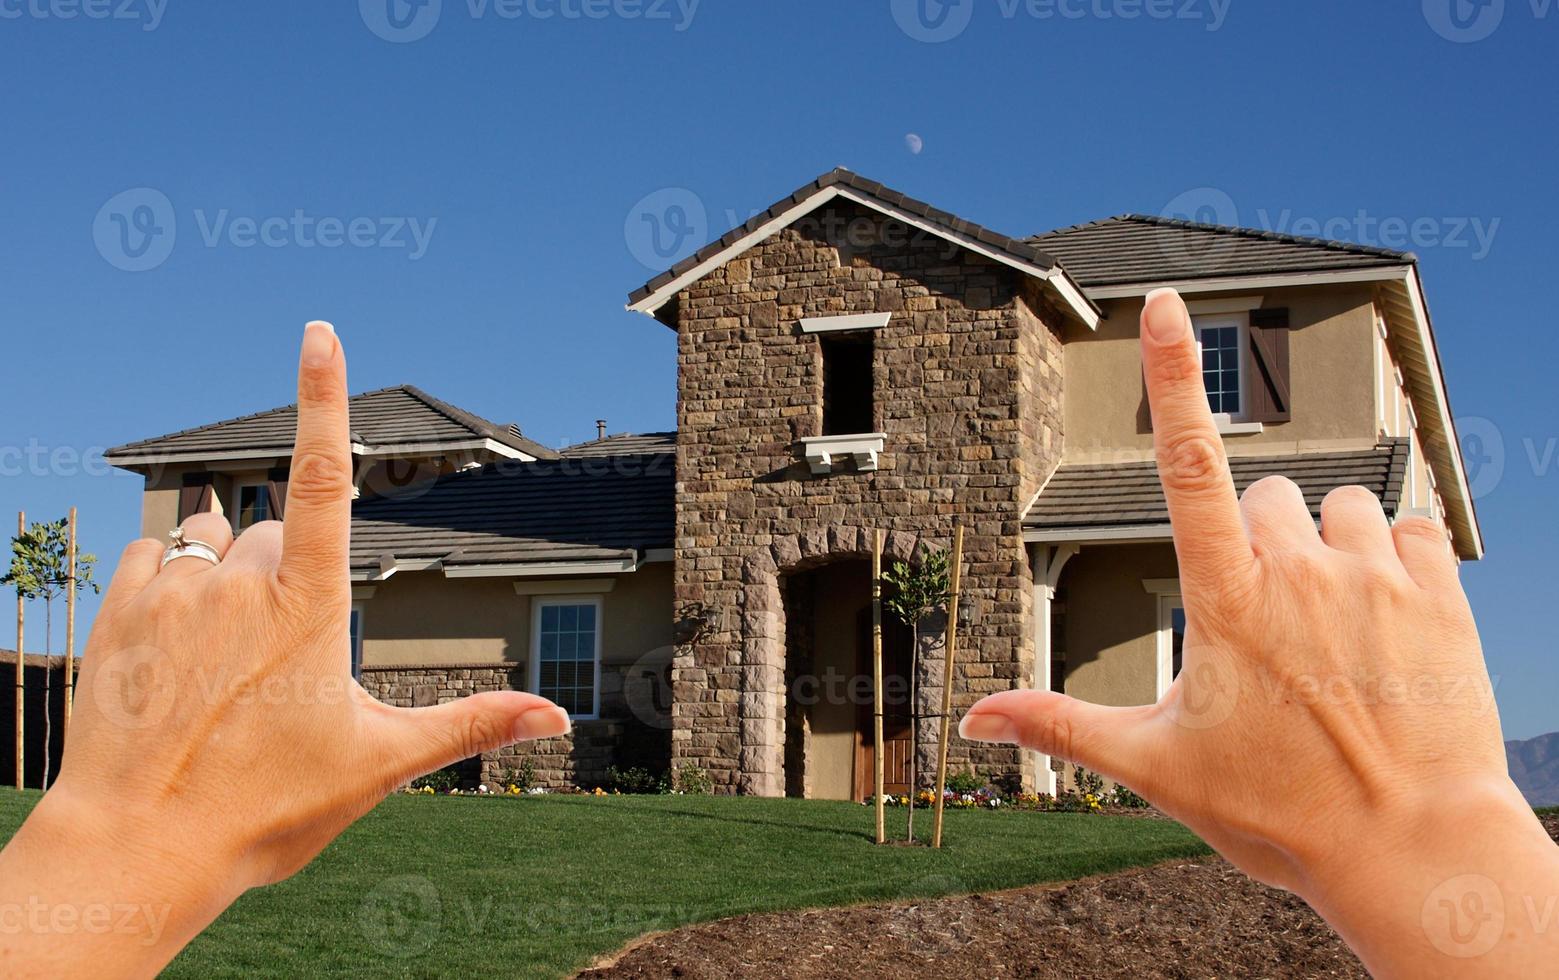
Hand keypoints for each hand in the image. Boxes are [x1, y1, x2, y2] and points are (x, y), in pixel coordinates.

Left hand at [0, 323, 568, 977]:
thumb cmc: (265, 809)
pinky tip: (176, 646)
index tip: (320, 331)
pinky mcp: (116, 611)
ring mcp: (170, 592)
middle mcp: (237, 581)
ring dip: (223, 574)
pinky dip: (169, 583)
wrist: (139, 850)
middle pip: (273, 539)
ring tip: (221, 657)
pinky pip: (150, 556)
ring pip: (210, 542)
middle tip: (275, 670)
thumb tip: (560, 720)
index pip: (325, 477)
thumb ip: (473, 724)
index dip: (325, 396)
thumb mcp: (381, 766)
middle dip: (281, 581)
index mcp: (308, 604)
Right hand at [960, 288, 1557, 975]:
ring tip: (1330, 623)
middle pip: (1266, 496)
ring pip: (1339, 504)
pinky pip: (1411, 525)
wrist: (1415, 853)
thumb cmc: (1284, 814)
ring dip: (1326, 545)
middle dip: (1256, 542)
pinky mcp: (1442, 594)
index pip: (1185, 464)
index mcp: (1225, 600)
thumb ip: (1060, 725)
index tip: (1163, 302)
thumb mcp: (1158, 769)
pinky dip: (1393, 555)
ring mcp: (1376, 577)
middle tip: (1266, 627)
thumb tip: (973, 720)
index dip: (1170, 375)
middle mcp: (1301, 571)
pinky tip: (1386, 616)